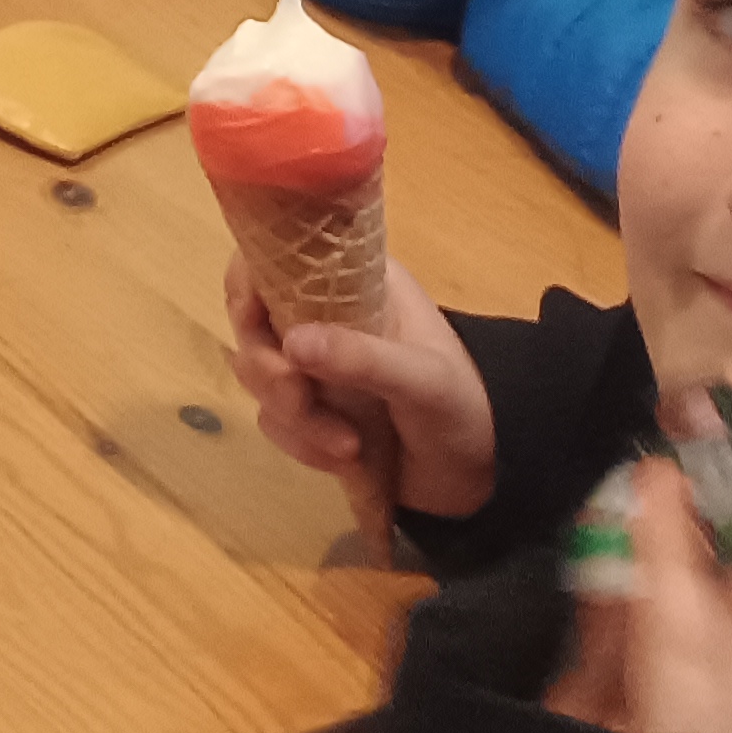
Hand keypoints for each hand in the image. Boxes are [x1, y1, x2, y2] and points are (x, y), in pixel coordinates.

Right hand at [224, 255, 497, 520]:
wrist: (483, 475)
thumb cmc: (463, 407)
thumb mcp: (423, 379)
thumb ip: (363, 358)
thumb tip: (293, 344)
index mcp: (353, 281)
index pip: (275, 256)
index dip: (248, 282)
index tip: (254, 321)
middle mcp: (324, 314)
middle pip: (253, 322)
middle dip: (269, 368)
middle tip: (299, 398)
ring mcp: (313, 363)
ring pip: (258, 375)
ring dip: (291, 416)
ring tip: (345, 446)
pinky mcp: (309, 409)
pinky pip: (274, 420)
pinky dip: (301, 443)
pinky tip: (344, 458)